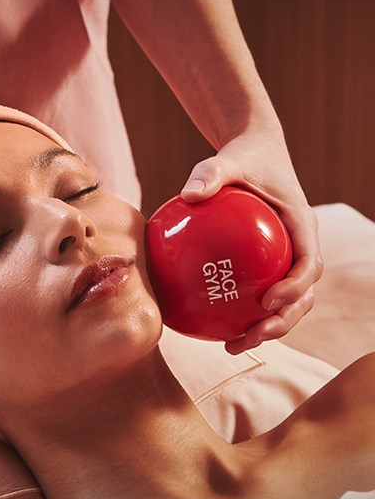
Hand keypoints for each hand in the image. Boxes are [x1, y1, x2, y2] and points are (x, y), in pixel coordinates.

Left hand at [181, 129, 322, 354]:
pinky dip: (243, 311)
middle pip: (303, 295)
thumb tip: (188, 195)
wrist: (254, 153)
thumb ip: (210, 174)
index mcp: (300, 225)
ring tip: (232, 345)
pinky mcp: (267, 263)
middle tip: (251, 337)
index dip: (296, 287)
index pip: (309, 262)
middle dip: (283, 322)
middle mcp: (298, 246)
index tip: (269, 301)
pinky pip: (258, 290)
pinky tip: (213, 324)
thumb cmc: (243, 157)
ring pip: (285, 303)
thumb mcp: (226, 159)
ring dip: (266, 328)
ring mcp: (285, 257)